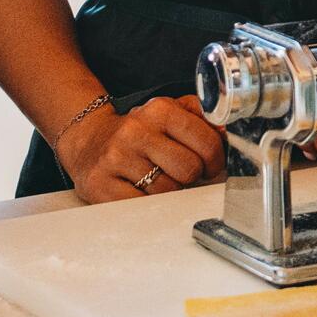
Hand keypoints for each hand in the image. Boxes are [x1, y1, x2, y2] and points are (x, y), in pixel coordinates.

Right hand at [55, 95, 227, 202]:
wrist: (88, 141)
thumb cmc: (138, 131)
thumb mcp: (170, 112)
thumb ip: (203, 118)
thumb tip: (228, 132)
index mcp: (159, 110)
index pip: (207, 142)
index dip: (215, 160)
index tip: (210, 164)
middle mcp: (136, 131)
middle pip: (189, 169)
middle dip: (192, 176)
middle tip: (181, 173)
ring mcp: (116, 158)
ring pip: (167, 191)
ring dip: (169, 191)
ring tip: (157, 179)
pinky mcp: (99, 184)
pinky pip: (141, 206)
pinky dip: (147, 203)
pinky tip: (141, 190)